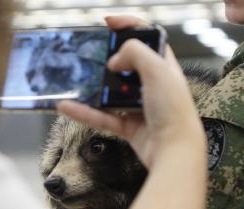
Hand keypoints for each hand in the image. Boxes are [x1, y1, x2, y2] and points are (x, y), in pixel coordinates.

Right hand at [57, 16, 204, 167]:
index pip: (147, 39)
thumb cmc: (174, 111)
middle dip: (109, 59)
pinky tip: (69, 107)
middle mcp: (152, 86)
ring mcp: (139, 107)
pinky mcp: (128, 126)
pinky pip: (103, 117)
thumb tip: (115, 60)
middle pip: (127, 66)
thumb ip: (135, 54)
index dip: (129, 26)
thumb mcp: (158, 70)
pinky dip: (86, 113)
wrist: (174, 151)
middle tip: (93, 55)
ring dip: (94, 88)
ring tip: (77, 81)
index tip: (109, 22)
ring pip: (111, 93)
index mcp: (164, 68)